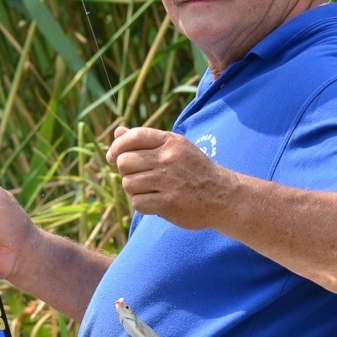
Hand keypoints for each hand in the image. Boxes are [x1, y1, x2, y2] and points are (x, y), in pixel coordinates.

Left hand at [106, 125, 230, 228]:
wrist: (224, 196)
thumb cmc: (194, 171)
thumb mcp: (176, 148)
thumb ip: (146, 140)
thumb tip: (117, 132)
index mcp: (171, 142)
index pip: (133, 136)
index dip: (117, 146)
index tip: (113, 156)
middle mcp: (169, 159)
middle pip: (124, 162)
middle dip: (126, 171)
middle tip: (140, 176)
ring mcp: (168, 181)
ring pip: (128, 184)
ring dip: (135, 189)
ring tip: (151, 190)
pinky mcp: (168, 203)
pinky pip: (137, 203)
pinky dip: (142, 204)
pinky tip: (156, 202)